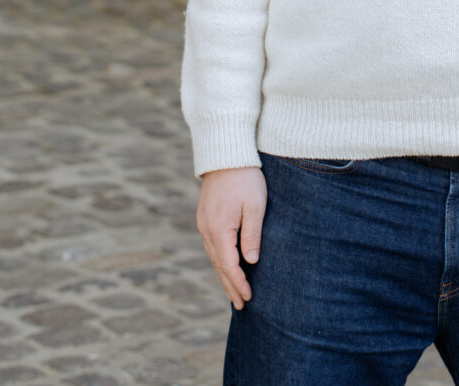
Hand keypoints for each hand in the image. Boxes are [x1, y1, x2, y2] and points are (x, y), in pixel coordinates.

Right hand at [196, 166, 266, 310]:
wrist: (226, 152)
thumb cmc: (245, 177)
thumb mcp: (254, 205)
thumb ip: (251, 234)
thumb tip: (250, 262)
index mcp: (219, 229)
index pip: (228, 265)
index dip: (238, 283)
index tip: (248, 299)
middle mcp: (207, 229)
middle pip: (218, 265)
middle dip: (229, 286)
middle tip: (240, 306)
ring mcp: (203, 223)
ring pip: (214, 257)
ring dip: (223, 275)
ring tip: (233, 293)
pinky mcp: (205, 216)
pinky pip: (212, 246)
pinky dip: (220, 260)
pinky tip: (226, 266)